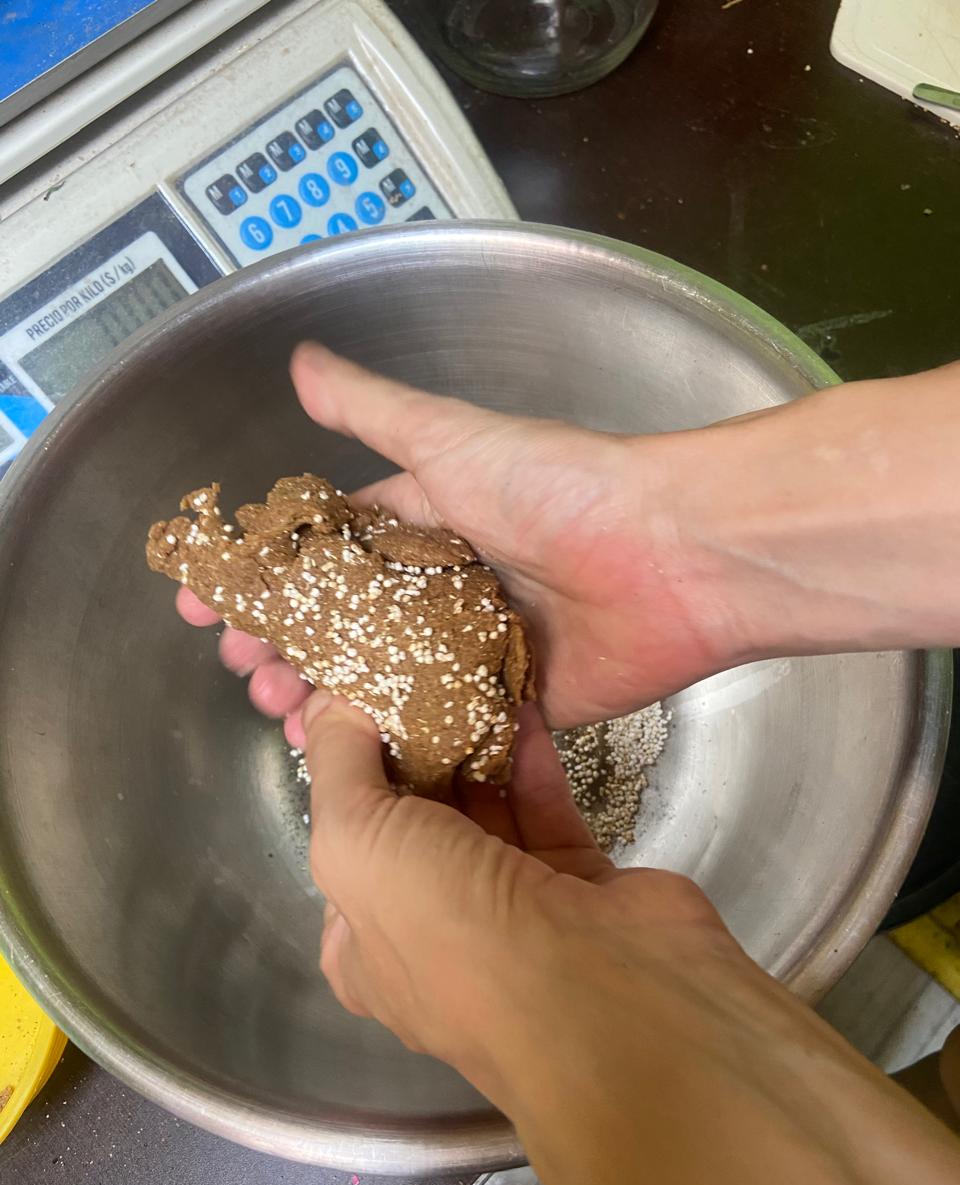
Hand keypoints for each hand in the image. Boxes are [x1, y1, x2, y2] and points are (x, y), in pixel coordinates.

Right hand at [177, 341, 756, 736]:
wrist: (671, 555)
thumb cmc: (559, 487)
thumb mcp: (453, 440)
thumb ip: (374, 413)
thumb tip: (299, 362)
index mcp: (432, 522)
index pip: (331, 554)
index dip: (271, 580)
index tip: (211, 609)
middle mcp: (452, 586)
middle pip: (352, 626)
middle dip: (289, 649)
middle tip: (244, 675)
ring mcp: (484, 648)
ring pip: (390, 681)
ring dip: (332, 699)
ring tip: (281, 715)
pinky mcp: (521, 701)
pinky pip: (451, 726)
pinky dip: (400, 740)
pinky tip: (353, 758)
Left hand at [303, 689, 959, 1184]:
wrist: (606, 995)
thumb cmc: (451, 928)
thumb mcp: (355, 844)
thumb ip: (337, 768)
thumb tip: (328, 708)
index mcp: (365, 942)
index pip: (343, 840)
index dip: (345, 766)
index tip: (354, 692)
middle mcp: (433, 930)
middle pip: (415, 819)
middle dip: (412, 745)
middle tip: (413, 665)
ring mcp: (512, 910)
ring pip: (482, 809)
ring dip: (471, 742)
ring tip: (462, 665)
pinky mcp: (577, 886)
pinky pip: (542, 807)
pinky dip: (529, 757)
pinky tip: (519, 698)